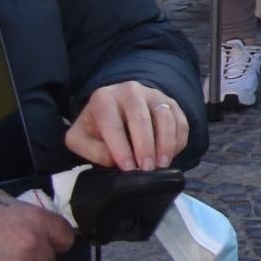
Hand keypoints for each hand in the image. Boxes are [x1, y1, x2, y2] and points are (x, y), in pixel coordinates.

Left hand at [64, 81, 190, 170]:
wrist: (115, 109)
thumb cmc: (97, 127)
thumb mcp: (80, 138)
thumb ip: (91, 150)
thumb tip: (114, 160)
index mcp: (103, 99)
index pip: (112, 124)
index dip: (120, 148)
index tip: (127, 168)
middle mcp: (130, 91)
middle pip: (141, 118)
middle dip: (145, 146)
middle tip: (146, 169)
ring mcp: (153, 94)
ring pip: (165, 118)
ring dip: (166, 144)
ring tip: (161, 164)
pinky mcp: (170, 102)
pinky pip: (180, 121)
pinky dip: (178, 140)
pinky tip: (171, 155)